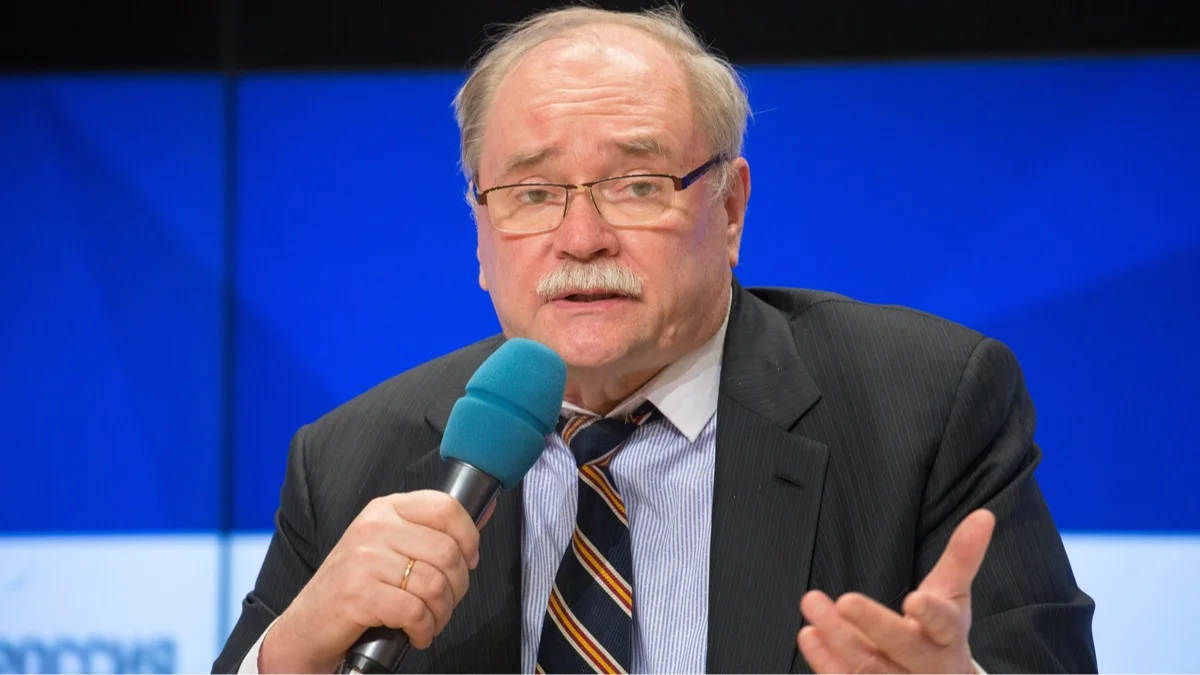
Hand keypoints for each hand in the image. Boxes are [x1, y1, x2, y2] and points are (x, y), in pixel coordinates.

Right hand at [260, 491, 480, 673]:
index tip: (468, 561)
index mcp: (385, 509)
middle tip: (445, 603)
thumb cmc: (355, 587)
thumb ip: (429, 532)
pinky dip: (424, 630)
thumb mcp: (388, 546)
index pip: (446, 507)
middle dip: (457, 587)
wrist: (306, 626)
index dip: (469, 537)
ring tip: (430, 622)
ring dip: (441, 614)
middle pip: (447, 552)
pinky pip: (415, 612)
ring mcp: (364, 560)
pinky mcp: (358, 594)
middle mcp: (374, 527)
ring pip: (435, 585)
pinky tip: (416, 634)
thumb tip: (484, 511)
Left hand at [797, 509, 995, 672]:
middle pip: (902, 647)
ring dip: (838, 639)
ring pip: (869, 668)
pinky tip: (808, 635)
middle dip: (872, 624)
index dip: (930, 614)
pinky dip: (826, 663)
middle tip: (844, 600)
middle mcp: (927, 666)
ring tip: (813, 605)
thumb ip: (962, 556)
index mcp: (949, 637)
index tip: (913, 599)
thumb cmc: (941, 631)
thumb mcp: (953, 594)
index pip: (944, 624)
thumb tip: (984, 515)